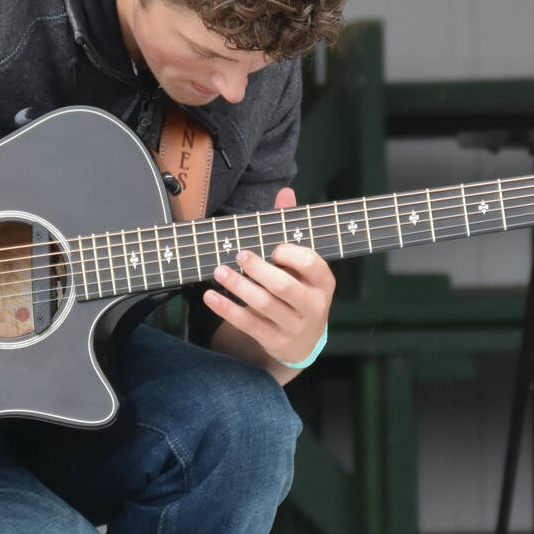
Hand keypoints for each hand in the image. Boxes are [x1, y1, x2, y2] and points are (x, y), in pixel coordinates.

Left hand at [200, 187, 334, 368]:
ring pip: (264, 305)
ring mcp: (295, 326)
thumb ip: (291, 229)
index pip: (310, 262)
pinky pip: (248, 325)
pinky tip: (210, 296)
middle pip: (284, 285)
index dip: (289, 253)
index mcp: (323, 281)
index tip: (272, 247)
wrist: (303, 341)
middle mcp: (314, 305)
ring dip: (238, 286)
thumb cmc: (299, 290)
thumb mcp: (301, 265)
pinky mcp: (275, 342)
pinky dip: (226, 309)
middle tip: (238, 254)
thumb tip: (286, 192)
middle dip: (258, 268)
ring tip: (219, 271)